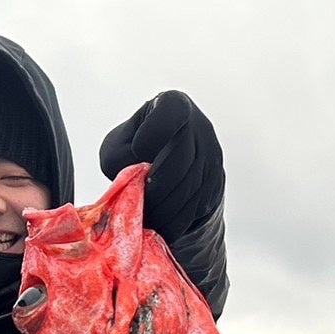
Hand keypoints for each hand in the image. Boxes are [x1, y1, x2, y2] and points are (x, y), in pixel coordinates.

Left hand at [99, 91, 223, 242]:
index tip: (138, 150)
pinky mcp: (216, 184)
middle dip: (158, 185)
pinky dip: (176, 221)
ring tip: (144, 219)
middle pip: (183, 158)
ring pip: (192, 187)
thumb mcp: (118, 147)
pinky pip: (198, 207)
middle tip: (138, 201)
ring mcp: (213, 156)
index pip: (172, 111)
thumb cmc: (133, 152)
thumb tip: (138, 182)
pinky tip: (159, 227)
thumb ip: (122, 158)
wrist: (165, 170)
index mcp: (173, 106)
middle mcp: (200, 127)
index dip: (155, 131)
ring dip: (165, 209)